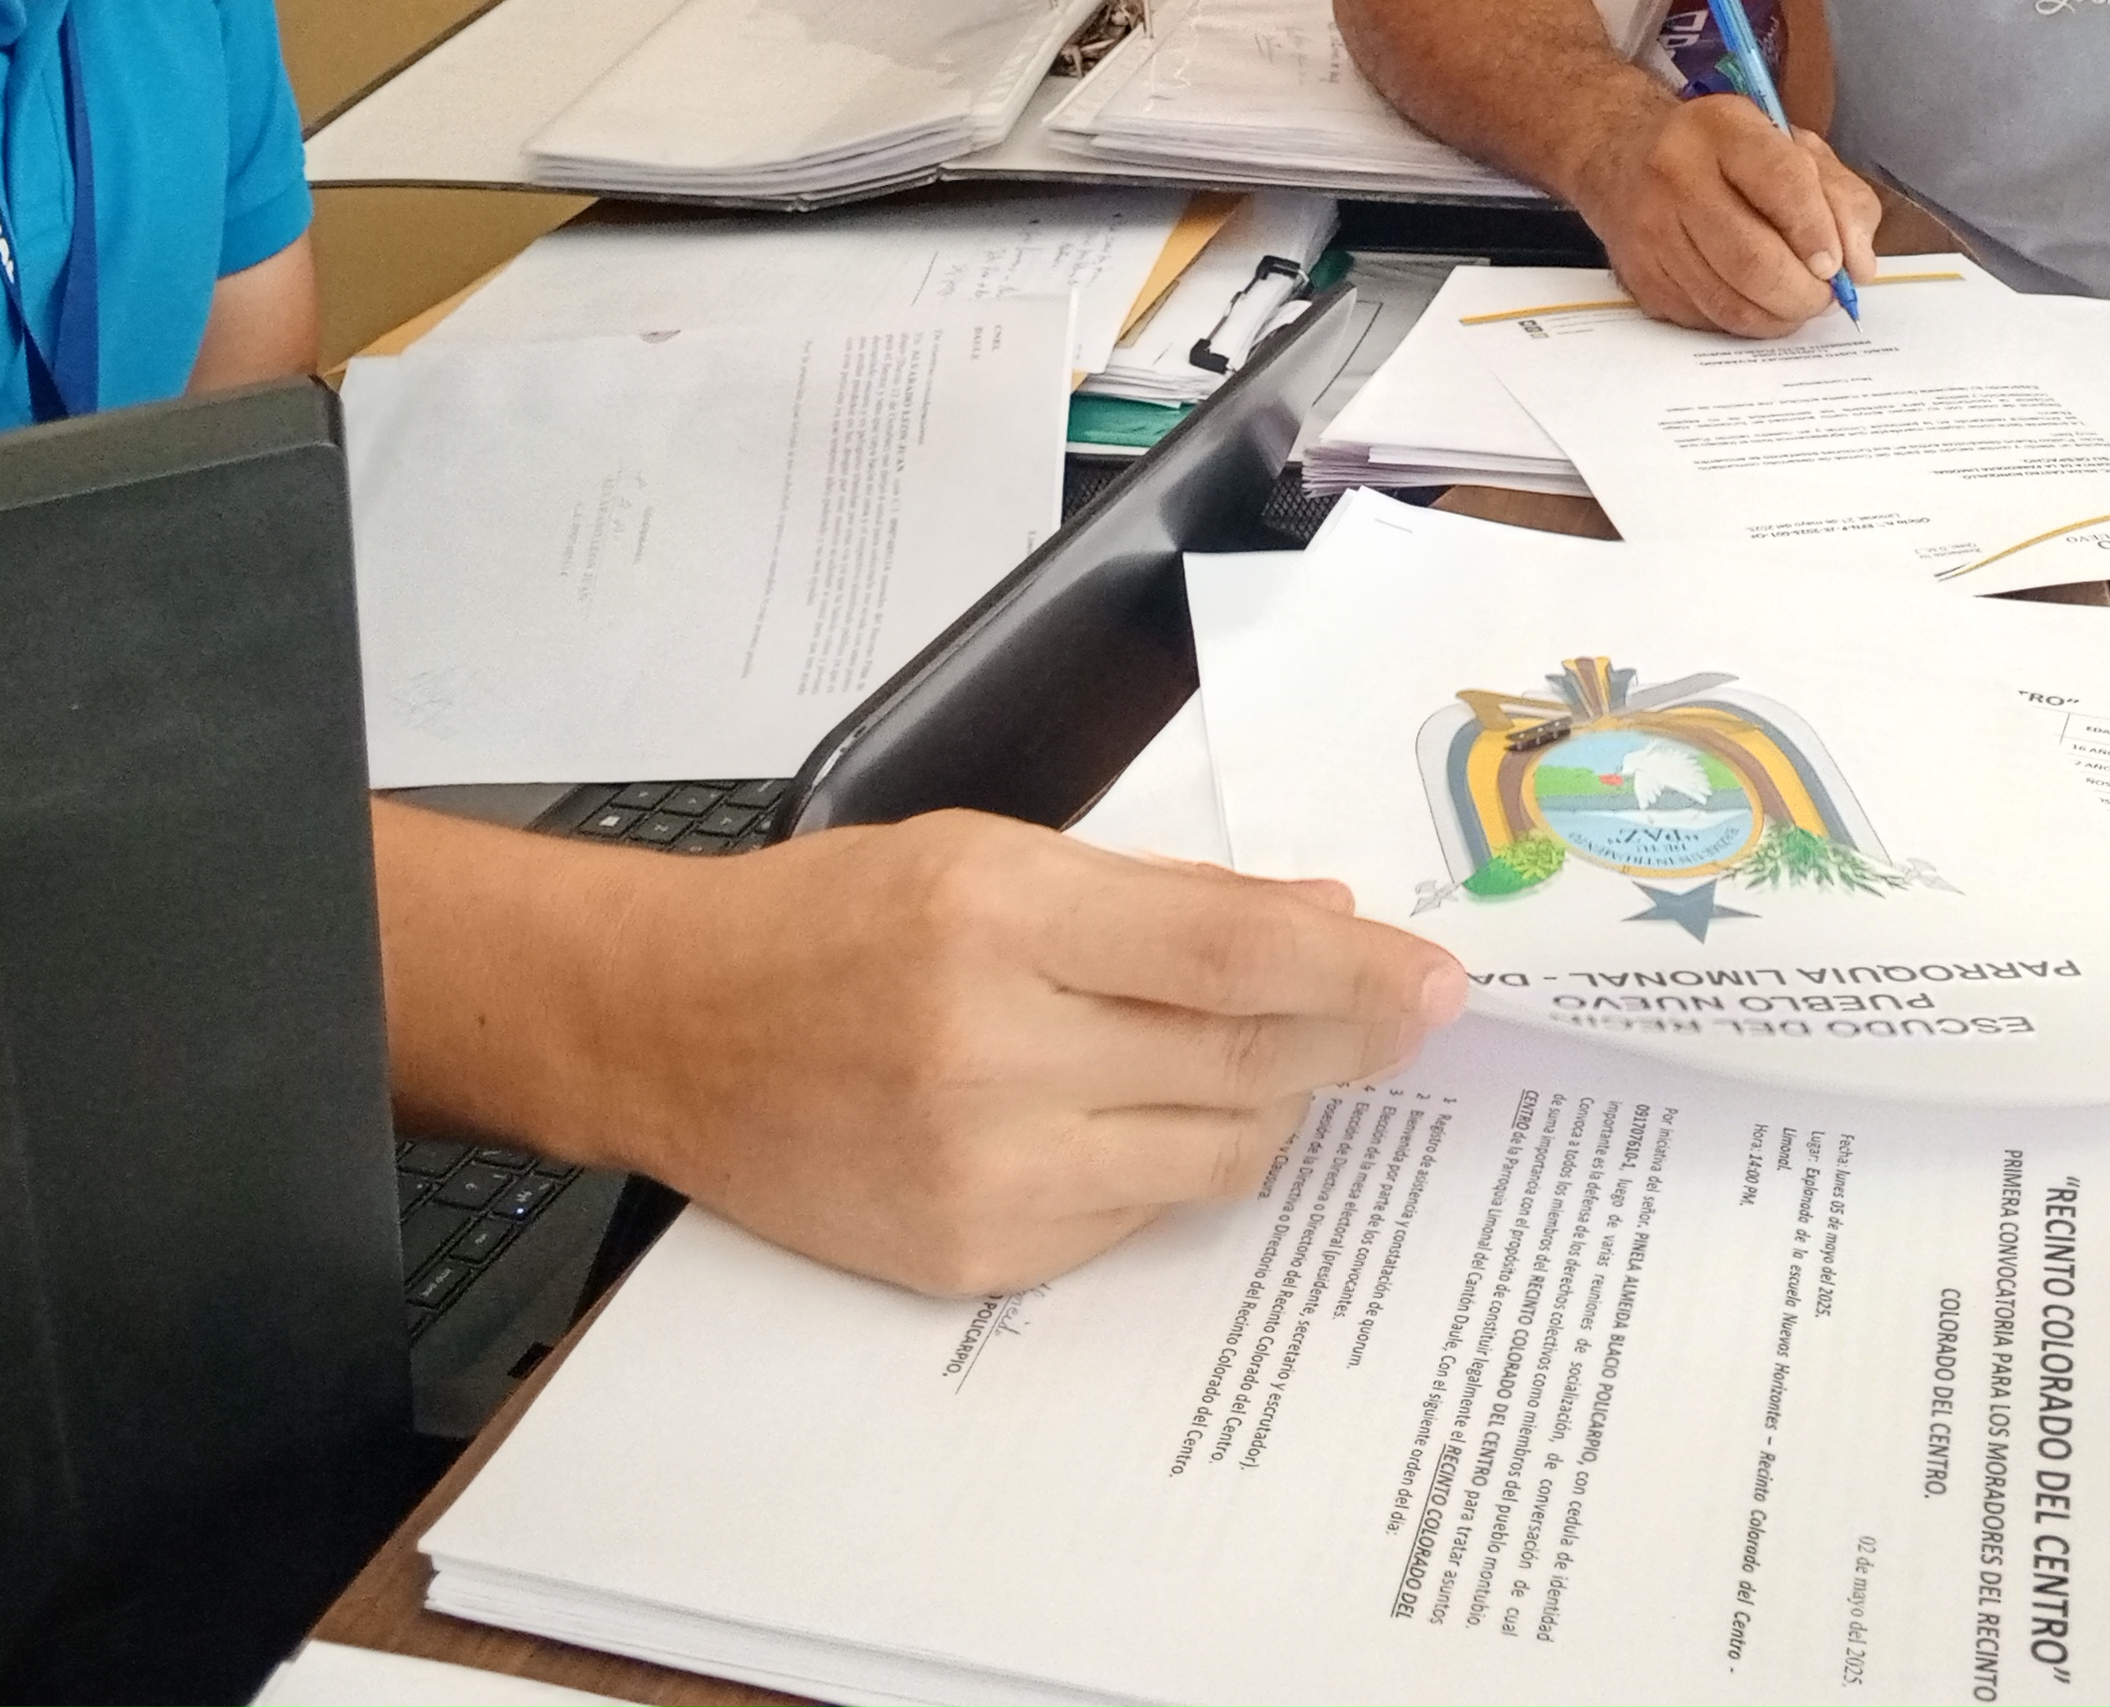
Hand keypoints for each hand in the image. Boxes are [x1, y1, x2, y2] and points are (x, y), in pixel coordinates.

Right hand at [582, 812, 1465, 1296]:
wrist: (671, 1028)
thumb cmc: (832, 920)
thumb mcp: (994, 854)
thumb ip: (1163, 892)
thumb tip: (1319, 916)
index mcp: (1000, 916)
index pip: (1233, 952)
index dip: (1355, 969)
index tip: (1438, 977)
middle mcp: (991, 1049)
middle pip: (1244, 1058)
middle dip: (1352, 1037)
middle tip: (1411, 1016)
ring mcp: (983, 1170)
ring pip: (1214, 1155)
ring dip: (1278, 1103)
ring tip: (1283, 1056)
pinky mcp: (973, 1255)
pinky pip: (1137, 1218)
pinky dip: (1175, 1161)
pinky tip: (1157, 1112)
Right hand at [1573, 90, 1882, 337]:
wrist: (1625, 155)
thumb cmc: (1727, 153)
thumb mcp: (1794, 148)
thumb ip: (1842, 199)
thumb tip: (1858, 268)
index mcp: (1723, 127)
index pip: (1782, 184)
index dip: (1817, 233)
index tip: (1837, 265)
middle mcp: (1676, 174)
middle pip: (1752, 260)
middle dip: (1804, 293)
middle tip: (1824, 296)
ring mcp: (1650, 229)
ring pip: (1730, 302)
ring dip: (1779, 316)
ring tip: (1797, 300)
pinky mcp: (1640, 275)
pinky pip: (1707, 319)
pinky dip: (1745, 321)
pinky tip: (1756, 301)